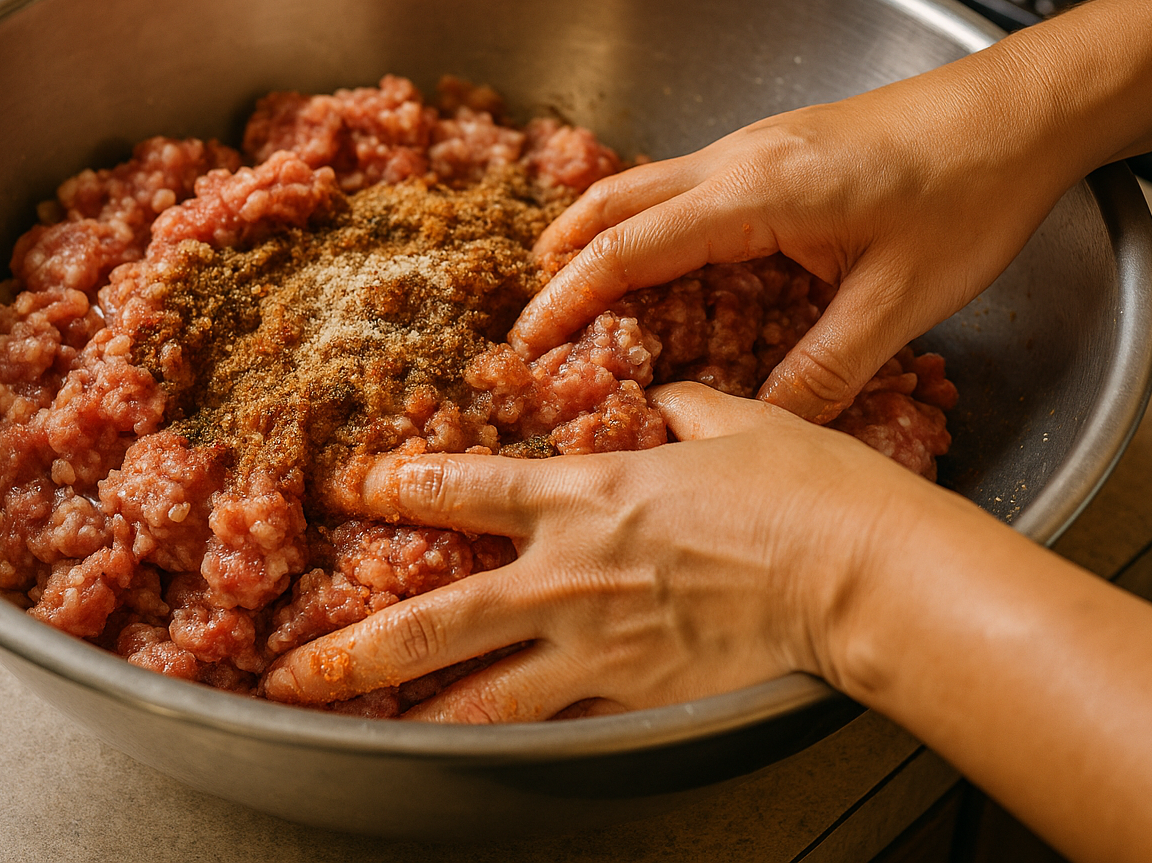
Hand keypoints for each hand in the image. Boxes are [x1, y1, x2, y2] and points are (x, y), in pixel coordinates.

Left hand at [260, 382, 952, 721]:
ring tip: (353, 731)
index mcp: (587, 491)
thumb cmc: (802, 488)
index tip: (359, 489)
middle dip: (358, 645)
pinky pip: (558, 722)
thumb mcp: (735, 422)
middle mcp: (570, 571)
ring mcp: (597, 642)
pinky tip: (467, 752)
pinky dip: (508, 735)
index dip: (401, 485)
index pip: (467, 487)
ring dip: (408, 711)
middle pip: (439, 616)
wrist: (854, 571)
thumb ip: (684, 408)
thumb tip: (666, 398)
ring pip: (479, 691)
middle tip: (296, 667)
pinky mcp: (637, 692)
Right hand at [511, 79, 1077, 423]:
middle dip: (562, 262)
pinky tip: (662, 269)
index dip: (569, 299)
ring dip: (600, 238)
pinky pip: (683, 186)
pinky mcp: (774, 150)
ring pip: (643, 188)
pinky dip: (647, 227)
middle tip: (537, 325)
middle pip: (612, 204)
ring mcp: (752, 147)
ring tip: (579, 300)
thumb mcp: (899, 301)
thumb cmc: (969, 193)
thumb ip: (824, 370)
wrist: (1018, 112)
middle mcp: (736, 159)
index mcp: (754, 194)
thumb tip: (757, 426)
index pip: (627, 249)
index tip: (528, 343)